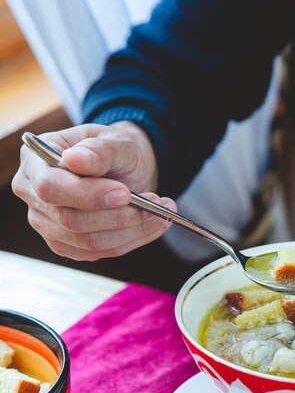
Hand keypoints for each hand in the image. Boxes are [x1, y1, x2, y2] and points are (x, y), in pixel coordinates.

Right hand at [12, 121, 174, 260]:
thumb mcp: (114, 140)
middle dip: (120, 216)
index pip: (51, 188)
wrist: (124, 167)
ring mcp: (48, 224)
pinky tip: (153, 225)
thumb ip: (99, 150)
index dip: (88, 195)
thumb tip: (76, 161)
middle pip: (71, 221)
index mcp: (35, 160)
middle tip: (157, 203)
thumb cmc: (115, 149)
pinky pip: (102, 252)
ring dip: (133, 231)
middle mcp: (33, 194)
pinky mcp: (68, 244)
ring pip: (90, 242)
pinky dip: (133, 240)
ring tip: (163, 213)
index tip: (125, 193)